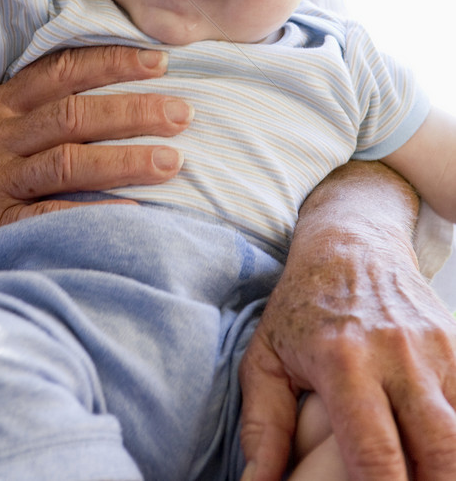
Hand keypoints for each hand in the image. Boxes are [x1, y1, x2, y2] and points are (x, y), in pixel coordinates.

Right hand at [0, 43, 191, 288]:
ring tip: (173, 161)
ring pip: (70, 160)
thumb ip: (22, 106)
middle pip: (75, 113)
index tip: (158, 62)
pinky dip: (95, 212)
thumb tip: (88, 86)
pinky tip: (134, 213)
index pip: (61, 72)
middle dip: (134, 110)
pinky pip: (52, 215)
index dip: (112, 64)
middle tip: (183, 112)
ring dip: (126, 159)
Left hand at [239, 162, 455, 480]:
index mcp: (343, 361)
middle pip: (438, 456)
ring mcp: (435, 349)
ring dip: (445, 467)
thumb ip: (263, 425)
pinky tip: (433, 448)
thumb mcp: (265, 356)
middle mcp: (396, 355)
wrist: (350, 240)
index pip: (376, 457)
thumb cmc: (302, 305)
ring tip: (420, 474)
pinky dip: (454, 437)